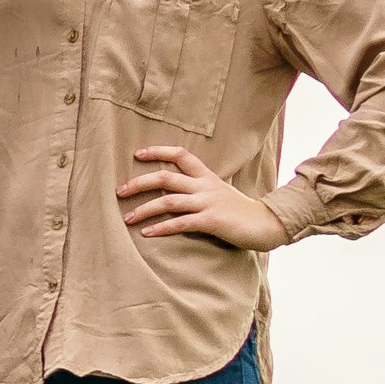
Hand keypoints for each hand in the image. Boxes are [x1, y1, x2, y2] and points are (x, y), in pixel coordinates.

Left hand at [118, 145, 283, 250]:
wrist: (264, 224)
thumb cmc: (237, 210)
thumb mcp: (218, 192)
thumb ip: (198, 188)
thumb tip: (171, 189)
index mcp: (206, 175)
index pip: (180, 154)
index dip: (158, 151)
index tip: (137, 154)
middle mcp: (204, 185)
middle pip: (165, 177)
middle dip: (139, 183)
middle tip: (120, 191)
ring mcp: (208, 202)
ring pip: (168, 200)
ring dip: (144, 209)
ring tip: (127, 218)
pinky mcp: (211, 220)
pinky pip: (181, 223)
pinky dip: (162, 227)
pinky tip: (147, 233)